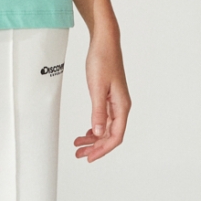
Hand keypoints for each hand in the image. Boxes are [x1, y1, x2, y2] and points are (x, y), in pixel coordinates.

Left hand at [74, 27, 130, 162]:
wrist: (104, 42)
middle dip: (96, 147)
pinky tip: (86, 132)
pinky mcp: (109, 97)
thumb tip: (97, 132)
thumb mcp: (97, 88)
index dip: (103, 150)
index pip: (115, 136)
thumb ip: (98, 111)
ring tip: (78, 145)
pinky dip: (94, 127)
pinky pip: (104, 119)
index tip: (90, 157)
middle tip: (79, 154)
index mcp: (122, 106)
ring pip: (106, 128)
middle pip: (111, 135)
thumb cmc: (103, 60)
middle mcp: (121, 106)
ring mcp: (116, 102)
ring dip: (93, 138)